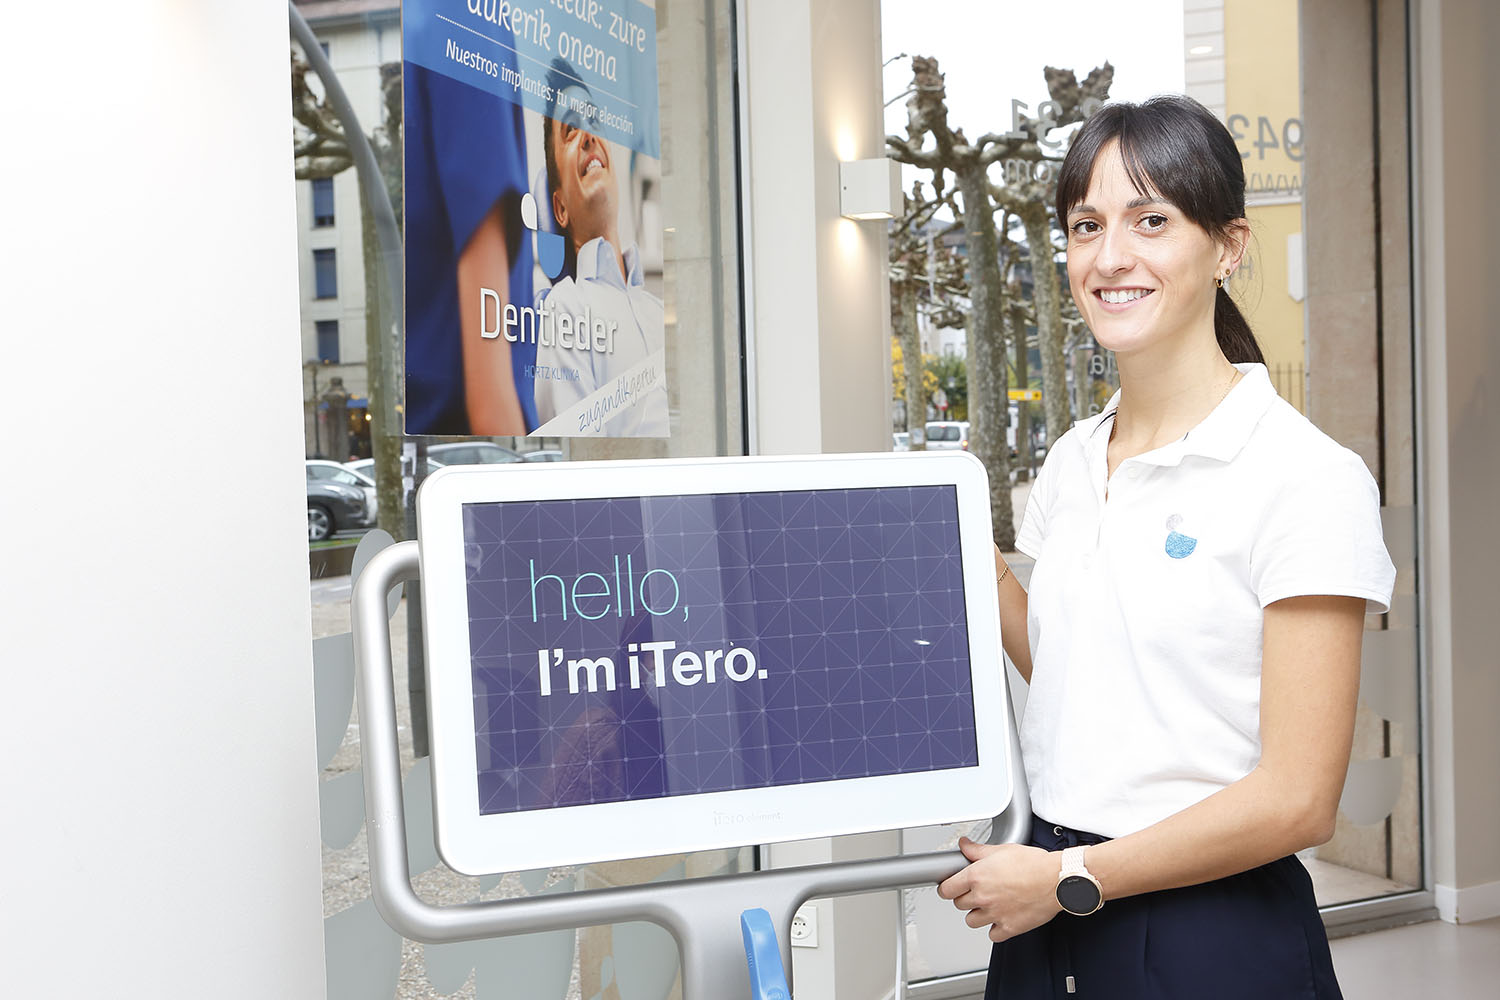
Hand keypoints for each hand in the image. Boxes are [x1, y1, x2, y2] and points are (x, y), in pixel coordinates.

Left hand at [937, 837, 1061, 941]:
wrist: (1057, 880)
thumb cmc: (1034, 864)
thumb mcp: (1002, 850)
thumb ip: (978, 850)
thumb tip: (964, 846)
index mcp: (977, 876)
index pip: (947, 889)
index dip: (947, 888)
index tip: (951, 887)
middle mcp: (983, 897)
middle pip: (959, 904)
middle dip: (965, 898)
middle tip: (977, 891)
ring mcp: (995, 914)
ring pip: (972, 921)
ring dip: (978, 914)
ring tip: (989, 904)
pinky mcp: (1009, 928)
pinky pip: (992, 935)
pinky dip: (995, 929)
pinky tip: (1001, 918)